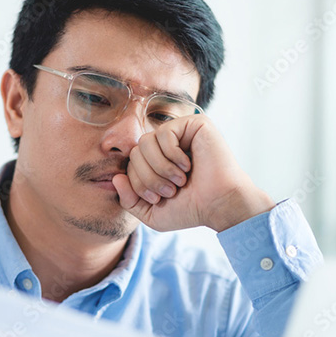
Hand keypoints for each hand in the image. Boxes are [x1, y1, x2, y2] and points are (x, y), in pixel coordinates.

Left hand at [111, 115, 274, 231]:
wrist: (220, 205)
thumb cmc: (191, 209)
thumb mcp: (152, 212)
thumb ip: (129, 199)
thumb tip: (116, 177)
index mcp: (157, 161)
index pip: (130, 163)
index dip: (137, 183)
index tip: (158, 198)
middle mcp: (167, 144)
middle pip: (135, 151)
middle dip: (148, 177)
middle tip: (171, 191)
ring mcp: (181, 132)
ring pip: (146, 141)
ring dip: (160, 167)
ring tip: (179, 180)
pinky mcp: (194, 123)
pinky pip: (165, 132)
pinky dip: (172, 154)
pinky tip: (188, 165)